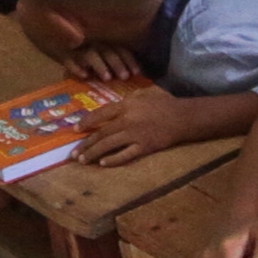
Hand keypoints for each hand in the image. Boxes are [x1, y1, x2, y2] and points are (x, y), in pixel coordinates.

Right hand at [66, 42, 145, 86]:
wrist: (56, 42)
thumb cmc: (89, 60)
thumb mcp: (105, 59)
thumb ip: (118, 63)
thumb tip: (136, 74)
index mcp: (105, 42)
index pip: (120, 49)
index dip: (129, 60)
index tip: (137, 73)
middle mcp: (93, 43)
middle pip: (107, 51)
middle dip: (117, 63)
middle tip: (125, 77)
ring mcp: (78, 49)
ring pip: (90, 55)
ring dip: (100, 66)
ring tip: (107, 78)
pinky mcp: (63, 56)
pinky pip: (68, 60)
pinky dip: (75, 67)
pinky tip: (83, 76)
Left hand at [72, 87, 195, 164]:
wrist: (184, 117)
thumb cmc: (165, 103)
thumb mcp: (145, 94)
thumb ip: (129, 98)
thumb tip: (115, 107)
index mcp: (126, 105)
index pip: (101, 114)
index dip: (86, 122)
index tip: (75, 130)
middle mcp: (127, 120)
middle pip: (101, 133)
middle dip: (85, 144)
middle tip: (73, 153)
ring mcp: (135, 134)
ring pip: (108, 145)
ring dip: (93, 153)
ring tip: (83, 161)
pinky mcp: (144, 146)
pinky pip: (125, 155)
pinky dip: (113, 160)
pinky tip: (103, 164)